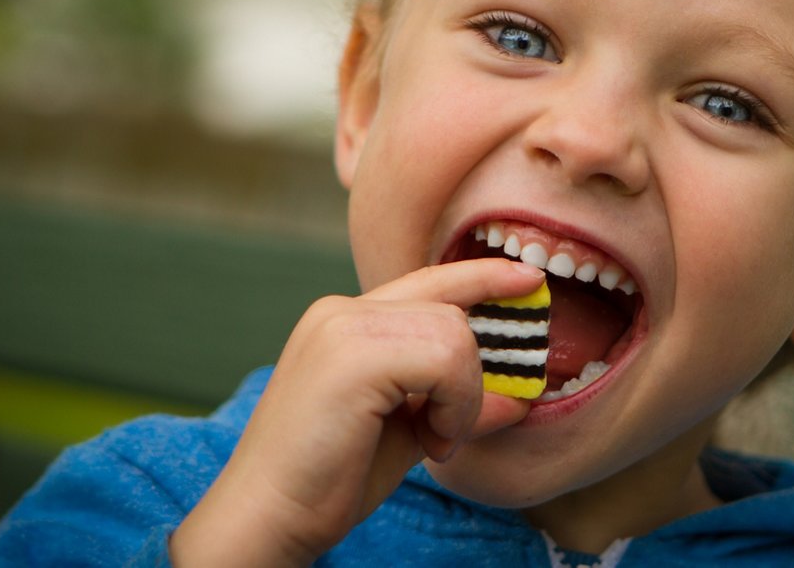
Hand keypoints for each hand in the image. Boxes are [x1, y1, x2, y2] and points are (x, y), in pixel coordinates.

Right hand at [169, 258, 542, 566]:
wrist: (267, 518)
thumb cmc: (329, 480)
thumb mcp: (409, 432)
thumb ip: (455, 402)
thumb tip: (519, 397)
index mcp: (345, 320)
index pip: (428, 280)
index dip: (481, 276)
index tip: (526, 278)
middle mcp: (340, 310)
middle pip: (451, 309)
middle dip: (474, 371)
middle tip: (449, 429)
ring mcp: (342, 326)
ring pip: (454, 334)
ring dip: (462, 396)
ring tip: (432, 439)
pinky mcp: (352, 354)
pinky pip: (445, 359)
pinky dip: (455, 405)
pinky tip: (430, 441)